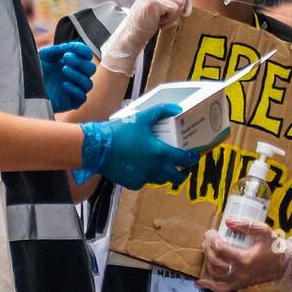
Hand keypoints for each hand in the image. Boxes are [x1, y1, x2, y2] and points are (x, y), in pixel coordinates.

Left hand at [38, 41, 95, 111]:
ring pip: (88, 83)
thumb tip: (69, 46)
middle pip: (91, 69)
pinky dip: (75, 89)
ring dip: (78, 75)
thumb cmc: (34, 71)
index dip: (84, 51)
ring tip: (64, 69)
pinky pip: (82, 97)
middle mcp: (75, 76)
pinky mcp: (71, 102)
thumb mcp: (43, 57)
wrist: (26, 89)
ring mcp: (74, 89)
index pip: (86, 56)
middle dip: (80, 62)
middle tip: (66, 57)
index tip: (74, 47)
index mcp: (71, 63)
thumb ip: (56, 50)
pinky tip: (64, 84)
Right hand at [76, 102, 201, 189]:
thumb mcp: (141, 118)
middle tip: (183, 167)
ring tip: (161, 167)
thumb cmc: (120, 133)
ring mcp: (144, 178)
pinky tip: (141, 169)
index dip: (192, 159)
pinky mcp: (133, 183)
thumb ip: (160, 112)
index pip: (185, 160)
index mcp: (161, 153)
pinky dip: (145, 177)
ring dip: (165, 175)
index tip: (194, 157)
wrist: (97, 148)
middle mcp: (155, 168)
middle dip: (183, 173)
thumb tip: (176, 108)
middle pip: (177, 177)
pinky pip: (144, 182)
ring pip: (161, 180)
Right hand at [99, 0, 188, 75]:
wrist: (135, 31)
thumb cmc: (150, 18)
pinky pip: (175, 8)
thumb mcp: (164, 2)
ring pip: (180, 1)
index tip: (171, 9)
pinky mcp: (153, 0)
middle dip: (176, 8)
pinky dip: (170, 18)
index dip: (182, 0)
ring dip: (173, 14)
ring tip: (159, 17)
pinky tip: (158, 19)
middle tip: (162, 14)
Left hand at [196, 218, 291, 291]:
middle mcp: (240, 272)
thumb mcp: (263, 231)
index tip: (211, 233)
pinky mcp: (240, 285)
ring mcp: (239, 281)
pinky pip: (222, 289)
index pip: (220, 249)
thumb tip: (227, 221)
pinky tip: (200, 282)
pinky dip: (210, 286)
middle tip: (208, 240)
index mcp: (245, 259)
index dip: (212, 239)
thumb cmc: (275, 247)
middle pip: (214, 261)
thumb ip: (246, 225)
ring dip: (207, 262)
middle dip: (207, 248)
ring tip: (207, 251)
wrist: (286, 264)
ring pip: (215, 274)